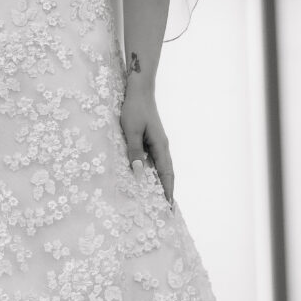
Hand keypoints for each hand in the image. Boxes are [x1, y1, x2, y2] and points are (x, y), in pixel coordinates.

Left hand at [120, 83, 173, 205]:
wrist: (139, 91)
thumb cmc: (134, 109)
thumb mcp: (131, 131)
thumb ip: (134, 151)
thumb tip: (138, 173)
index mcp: (160, 146)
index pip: (167, 174)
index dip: (168, 191)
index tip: (169, 208)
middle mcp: (162, 147)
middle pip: (168, 174)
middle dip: (167, 191)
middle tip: (165, 209)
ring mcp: (158, 143)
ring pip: (162, 168)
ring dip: (161, 183)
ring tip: (157, 198)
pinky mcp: (152, 140)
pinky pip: (155, 160)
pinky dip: (154, 172)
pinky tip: (147, 178)